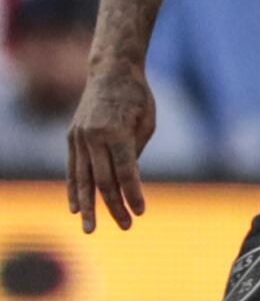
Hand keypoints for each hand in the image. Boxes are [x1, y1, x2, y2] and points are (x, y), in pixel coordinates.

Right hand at [67, 60, 153, 232]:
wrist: (110, 71)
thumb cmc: (137, 98)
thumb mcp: (146, 123)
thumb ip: (135, 153)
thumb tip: (126, 182)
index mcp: (116, 131)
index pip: (126, 172)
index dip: (133, 194)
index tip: (140, 212)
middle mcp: (93, 136)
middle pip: (103, 180)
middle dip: (114, 206)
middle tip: (126, 226)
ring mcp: (78, 137)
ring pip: (83, 179)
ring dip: (88, 206)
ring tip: (91, 229)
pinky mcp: (72, 137)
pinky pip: (73, 169)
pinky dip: (74, 190)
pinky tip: (76, 209)